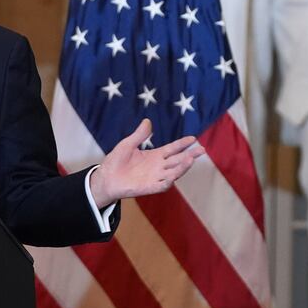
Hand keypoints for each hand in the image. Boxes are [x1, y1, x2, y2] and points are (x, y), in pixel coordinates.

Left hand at [87, 119, 201, 206]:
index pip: (173, 149)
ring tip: (190, 159)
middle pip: (178, 160)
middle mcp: (159, 166)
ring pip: (173, 172)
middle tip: (202, 150)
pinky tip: (173, 177)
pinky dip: (168, 182)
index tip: (193, 138)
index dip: (182, 144)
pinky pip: (161, 185)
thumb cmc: (116, 161)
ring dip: (182, 167)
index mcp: (155, 155)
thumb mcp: (127, 144)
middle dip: (190, 155)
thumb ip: (139, 135)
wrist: (106, 178)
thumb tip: (147, 121)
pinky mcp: (149, 187)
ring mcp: (155, 177)